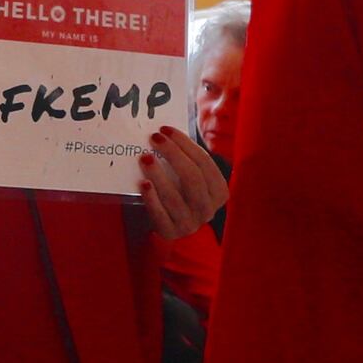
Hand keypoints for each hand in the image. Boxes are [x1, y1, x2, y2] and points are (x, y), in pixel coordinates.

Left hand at [135, 127, 227, 241]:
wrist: (175, 226)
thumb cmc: (183, 194)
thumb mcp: (192, 179)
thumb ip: (186, 161)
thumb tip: (165, 134)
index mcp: (219, 192)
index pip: (205, 163)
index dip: (185, 144)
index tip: (166, 129)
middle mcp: (207, 209)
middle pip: (193, 178)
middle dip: (173, 154)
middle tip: (154, 138)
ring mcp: (190, 223)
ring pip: (175, 197)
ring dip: (159, 175)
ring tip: (145, 158)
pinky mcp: (171, 232)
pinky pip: (160, 214)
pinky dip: (151, 198)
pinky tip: (143, 183)